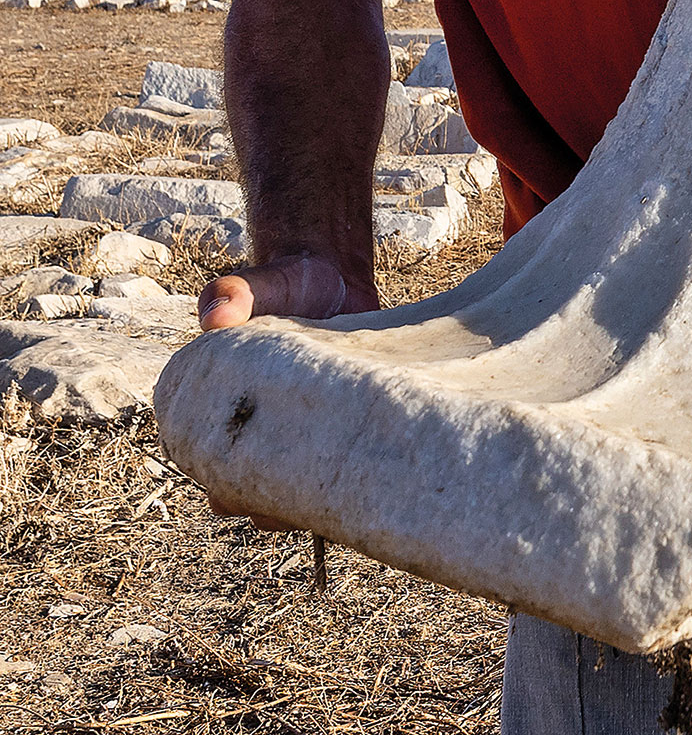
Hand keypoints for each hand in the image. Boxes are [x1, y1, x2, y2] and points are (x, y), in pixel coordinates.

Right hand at [196, 253, 375, 530]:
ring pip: (311, 487)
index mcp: (234, 412)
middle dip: (271, 507)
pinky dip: (361, 479)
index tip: (231, 495)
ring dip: (317, 502)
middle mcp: (270, 429)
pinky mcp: (351, 424)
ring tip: (334, 507)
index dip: (225, 486)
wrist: (332, 278)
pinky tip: (377, 486)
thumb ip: (230, 295)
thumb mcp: (255, 286)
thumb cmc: (283, 285)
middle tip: (284, 512)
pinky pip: (353, 464)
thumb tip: (215, 317)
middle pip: (263, 488)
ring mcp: (314, 431)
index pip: (218, 465)